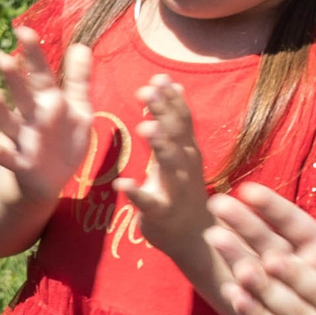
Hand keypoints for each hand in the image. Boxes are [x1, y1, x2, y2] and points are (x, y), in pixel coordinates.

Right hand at [0, 27, 94, 205]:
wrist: (45, 181)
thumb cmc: (62, 142)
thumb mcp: (78, 109)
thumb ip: (78, 79)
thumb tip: (81, 45)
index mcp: (46, 103)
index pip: (40, 74)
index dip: (33, 55)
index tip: (24, 31)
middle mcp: (30, 118)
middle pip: (21, 95)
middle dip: (13, 78)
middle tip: (0, 57)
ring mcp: (22, 141)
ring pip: (8, 122)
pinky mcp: (20, 166)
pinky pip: (6, 158)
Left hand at [116, 74, 209, 258]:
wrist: (194, 236)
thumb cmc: (182, 189)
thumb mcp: (182, 151)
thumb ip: (175, 120)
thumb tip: (172, 83)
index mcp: (187, 150)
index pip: (182, 118)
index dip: (171, 98)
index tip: (157, 78)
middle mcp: (186, 166)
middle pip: (176, 134)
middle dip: (163, 111)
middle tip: (146, 91)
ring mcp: (175, 189)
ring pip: (170, 164)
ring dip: (159, 144)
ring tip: (143, 128)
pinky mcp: (161, 213)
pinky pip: (149, 202)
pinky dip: (136, 191)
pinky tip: (122, 182)